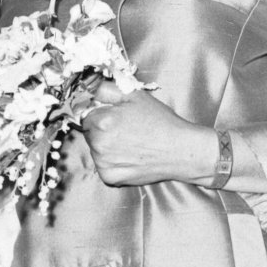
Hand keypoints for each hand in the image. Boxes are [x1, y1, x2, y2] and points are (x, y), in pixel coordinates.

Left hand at [80, 81, 217, 186]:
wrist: (180, 150)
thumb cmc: (160, 122)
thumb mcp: (135, 95)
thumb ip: (106, 88)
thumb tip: (88, 88)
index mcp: (102, 121)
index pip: (86, 115)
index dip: (100, 115)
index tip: (115, 118)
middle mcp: (99, 143)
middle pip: (89, 133)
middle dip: (102, 130)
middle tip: (126, 130)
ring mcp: (103, 163)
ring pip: (95, 150)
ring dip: (106, 147)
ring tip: (130, 144)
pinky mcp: (110, 178)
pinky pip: (103, 167)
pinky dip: (112, 163)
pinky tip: (130, 157)